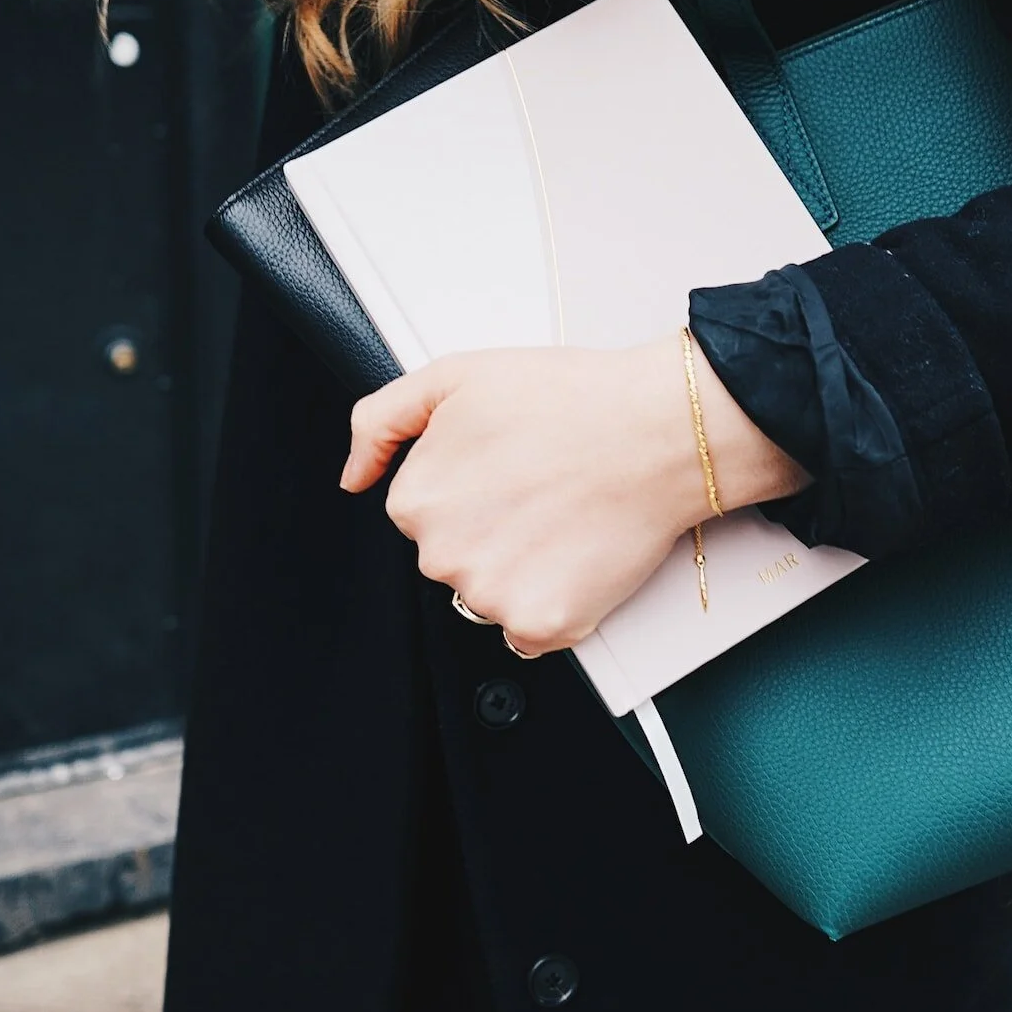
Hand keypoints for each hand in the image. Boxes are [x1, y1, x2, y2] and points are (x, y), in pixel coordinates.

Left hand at [341, 336, 806, 656]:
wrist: (659, 430)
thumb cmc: (570, 398)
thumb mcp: (454, 378)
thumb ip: (381, 421)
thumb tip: (352, 477)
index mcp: (416, 501)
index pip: (423, 514)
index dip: (469, 488)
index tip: (507, 469)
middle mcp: (443, 557)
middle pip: (454, 559)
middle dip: (490, 531)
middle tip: (540, 489)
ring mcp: (492, 597)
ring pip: (490, 597)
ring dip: (520, 570)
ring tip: (563, 517)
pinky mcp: (542, 626)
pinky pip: (529, 633)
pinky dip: (552, 605)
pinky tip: (575, 555)